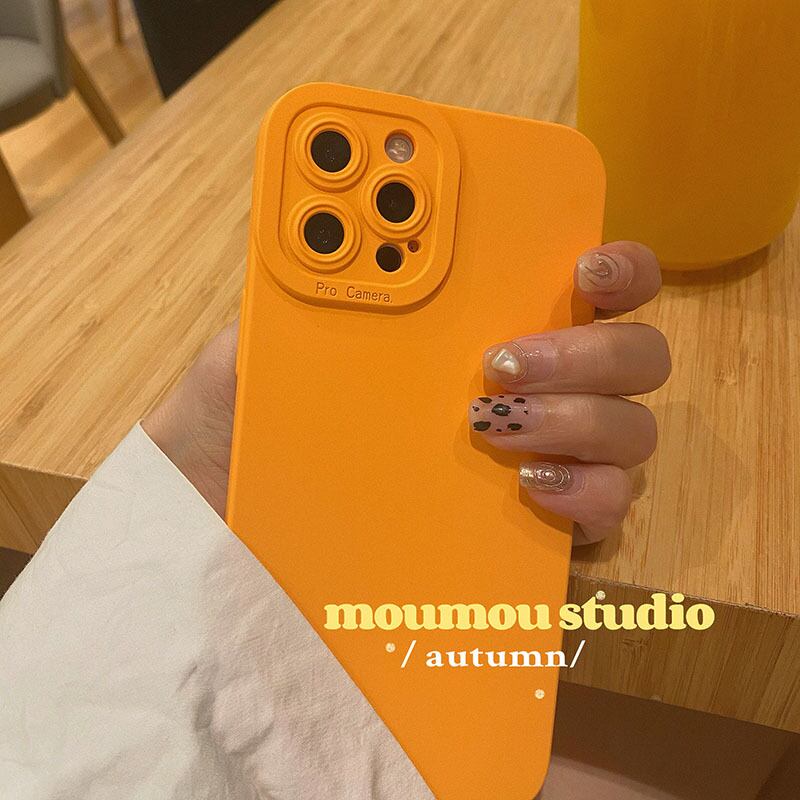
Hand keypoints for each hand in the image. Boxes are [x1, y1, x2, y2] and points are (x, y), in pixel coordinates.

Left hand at [143, 241, 668, 535]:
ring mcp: (544, 460)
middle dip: (587, 351)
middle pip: (628, 354)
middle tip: (501, 363)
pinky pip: (608, 510)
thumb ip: (303, 290)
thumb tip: (338, 226)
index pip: (583, 284)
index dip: (613, 265)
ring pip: (630, 430)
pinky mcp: (542, 531)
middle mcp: (531, 389)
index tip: (584, 265)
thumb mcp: (260, 349)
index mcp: (481, 330)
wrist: (230, 532)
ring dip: (581, 420)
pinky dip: (588, 494)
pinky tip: (530, 487)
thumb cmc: (245, 434)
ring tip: (490, 426)